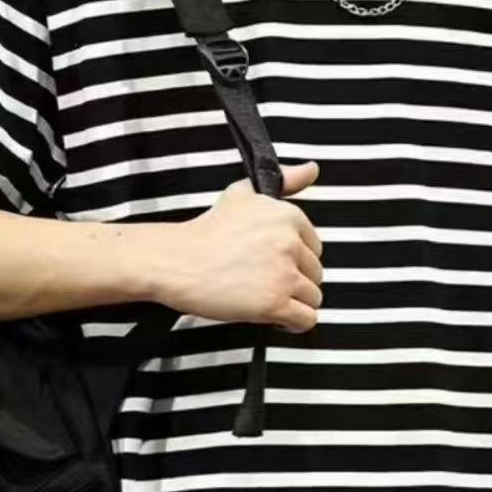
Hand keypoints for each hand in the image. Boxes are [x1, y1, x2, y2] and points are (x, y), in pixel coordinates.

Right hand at [154, 161, 323, 333]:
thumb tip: (312, 169)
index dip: (295, 259)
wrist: (175, 260)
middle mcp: (289, 243)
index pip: (315, 248)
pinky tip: (274, 316)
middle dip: (294, 281)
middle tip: (263, 281)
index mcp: (287, 217)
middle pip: (315, 274)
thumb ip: (285, 181)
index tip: (274, 263)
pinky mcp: (274, 303)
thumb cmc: (206, 231)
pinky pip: (306, 319)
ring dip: (293, 302)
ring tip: (264, 297)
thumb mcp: (245, 193)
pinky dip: (293, 322)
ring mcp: (283, 274)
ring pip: (313, 298)